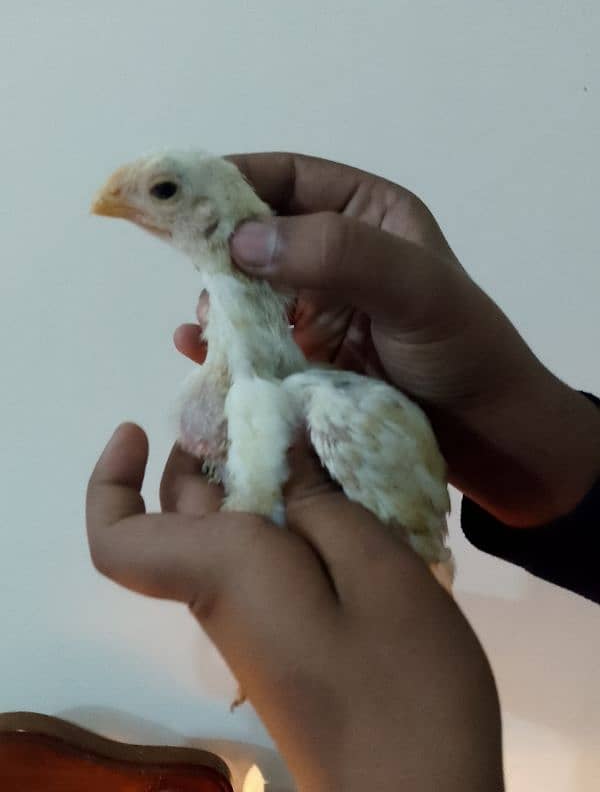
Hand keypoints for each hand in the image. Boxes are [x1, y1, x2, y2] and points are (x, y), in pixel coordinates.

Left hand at [86, 424, 502, 791]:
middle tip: (261, 403)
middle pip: (181, 511)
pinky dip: (285, 508)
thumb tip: (285, 448)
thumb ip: (321, 500)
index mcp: (225, 569)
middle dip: (203, 451)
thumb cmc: (400, 681)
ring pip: (225, 528)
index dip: (111, 481)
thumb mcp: (374, 566)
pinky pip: (265, 552)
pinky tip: (339, 489)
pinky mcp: (291, 625)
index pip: (119, 538)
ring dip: (250, 473)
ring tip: (310, 430)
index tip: (140, 428)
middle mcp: (225, 590)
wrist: (419, 790)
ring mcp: (258, 612)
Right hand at [178, 151, 597, 526]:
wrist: (486, 437)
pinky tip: (198, 350)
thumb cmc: (461, 351)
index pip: (287, 178)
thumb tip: (241, 241)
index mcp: (367, 214)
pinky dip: (224, 344)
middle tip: (189, 271)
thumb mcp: (414, 288)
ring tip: (208, 325)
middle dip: (219, 249)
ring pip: (249, 291)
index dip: (231, 179)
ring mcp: (319, 309)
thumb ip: (337, 253)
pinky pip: (253, 341)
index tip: (177, 196)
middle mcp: (337, 255)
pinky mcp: (306, 359)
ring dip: (220, 302)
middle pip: (259, 234)